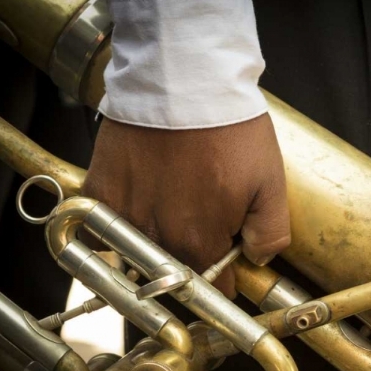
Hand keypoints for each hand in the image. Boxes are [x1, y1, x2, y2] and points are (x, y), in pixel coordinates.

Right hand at [81, 113, 290, 298]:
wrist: (185, 81)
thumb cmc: (230, 129)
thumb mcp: (271, 181)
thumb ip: (270, 232)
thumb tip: (257, 260)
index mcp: (200, 243)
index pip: (211, 289)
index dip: (222, 281)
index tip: (225, 268)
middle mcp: (157, 239)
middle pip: (173, 275)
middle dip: (189, 264)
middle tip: (200, 231)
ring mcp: (124, 217)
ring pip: (136, 256)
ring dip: (152, 246)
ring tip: (168, 213)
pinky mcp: (100, 192)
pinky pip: (100, 229)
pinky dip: (115, 227)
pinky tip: (135, 207)